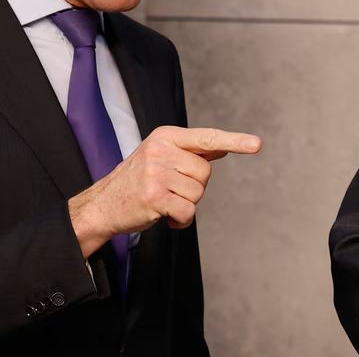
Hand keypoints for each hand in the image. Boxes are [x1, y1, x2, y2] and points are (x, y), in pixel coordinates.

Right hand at [68, 126, 260, 257]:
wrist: (102, 205)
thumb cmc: (137, 181)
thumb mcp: (161, 157)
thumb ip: (191, 152)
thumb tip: (223, 146)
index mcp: (165, 136)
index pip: (206, 137)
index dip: (234, 141)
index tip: (256, 144)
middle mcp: (161, 150)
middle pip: (205, 173)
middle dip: (193, 187)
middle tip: (170, 190)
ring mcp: (156, 173)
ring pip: (198, 193)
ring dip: (185, 205)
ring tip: (163, 202)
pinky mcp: (154, 197)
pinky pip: (188, 212)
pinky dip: (181, 221)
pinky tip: (164, 217)